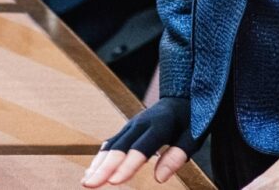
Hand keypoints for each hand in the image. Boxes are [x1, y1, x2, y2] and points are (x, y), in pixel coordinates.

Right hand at [82, 97, 200, 186]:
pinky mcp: (127, 129)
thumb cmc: (190, 120)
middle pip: (120, 148)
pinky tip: (92, 171)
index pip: (141, 149)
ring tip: (86, 182)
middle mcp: (141, 124)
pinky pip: (111, 144)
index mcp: (160, 125)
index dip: (128, 166)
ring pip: (112, 145)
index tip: (114, 182)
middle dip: (103, 168)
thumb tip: (159, 178)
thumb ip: (177, 156)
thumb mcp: (192, 137)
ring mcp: (131, 125)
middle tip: (89, 184)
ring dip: (97, 164)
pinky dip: (100, 158)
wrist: (180, 97)